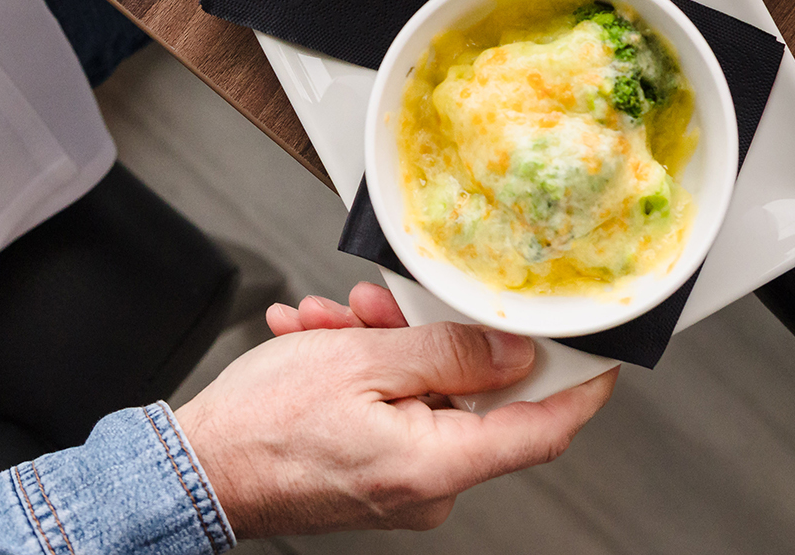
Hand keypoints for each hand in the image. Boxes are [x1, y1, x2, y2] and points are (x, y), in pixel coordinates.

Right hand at [179, 286, 615, 535]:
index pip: (543, 430)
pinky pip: (390, 412)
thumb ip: (449, 354)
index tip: (600, 353)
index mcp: (437, 465)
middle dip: (425, 335)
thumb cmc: (262, 426)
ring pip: (420, 394)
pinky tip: (320, 344)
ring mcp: (399, 485)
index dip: (578, 387)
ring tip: (332, 323)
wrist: (194, 470)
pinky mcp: (372, 476)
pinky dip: (361, 373)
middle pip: (468, 398)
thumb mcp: (363, 362)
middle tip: (381, 306)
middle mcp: (427, 487)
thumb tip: (512, 352)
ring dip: (381, 347)